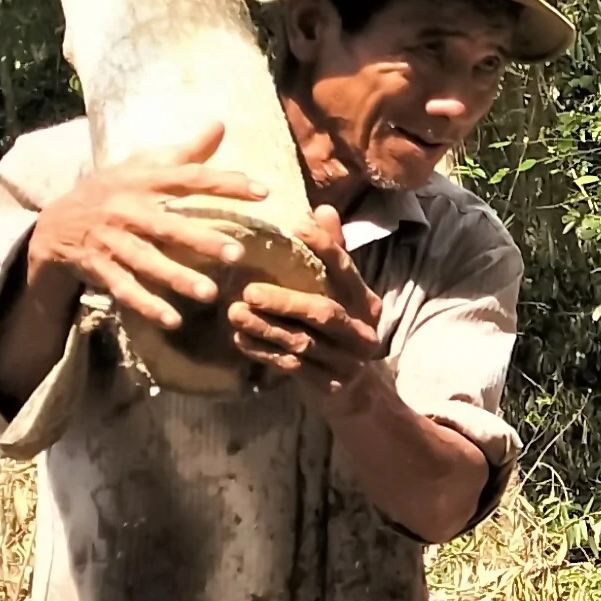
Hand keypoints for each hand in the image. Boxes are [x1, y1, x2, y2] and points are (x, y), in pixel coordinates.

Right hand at [22, 122, 269, 334]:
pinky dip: (147, 305)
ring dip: (177, 278)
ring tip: (210, 293)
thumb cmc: (112, 191)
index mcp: (142, 181)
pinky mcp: (100, 267)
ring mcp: (112, 241)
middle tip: (237, 253)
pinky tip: (173, 319)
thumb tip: (221, 125)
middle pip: (167, 225)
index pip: (189, 178)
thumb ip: (184, 153)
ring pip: (146, 261)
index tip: (264, 192)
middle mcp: (127, 210)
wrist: (56, 223)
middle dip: (200, 240)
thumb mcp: (141, 166)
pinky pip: (124, 289)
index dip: (226, 183)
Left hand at [229, 205, 388, 415]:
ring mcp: (347, 362)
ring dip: (266, 327)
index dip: (325, 248)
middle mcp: (362, 332)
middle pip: (323, 313)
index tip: (296, 227)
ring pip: (302, 342)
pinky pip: (290, 366)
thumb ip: (334, 254)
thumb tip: (323, 209)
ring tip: (234, 312)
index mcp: (367, 303)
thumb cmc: (340, 330)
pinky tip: (239, 339)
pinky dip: (263, 352)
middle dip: (285, 301)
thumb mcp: (342, 293)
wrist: (357, 391)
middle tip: (249, 289)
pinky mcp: (329, 385)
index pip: (346, 271)